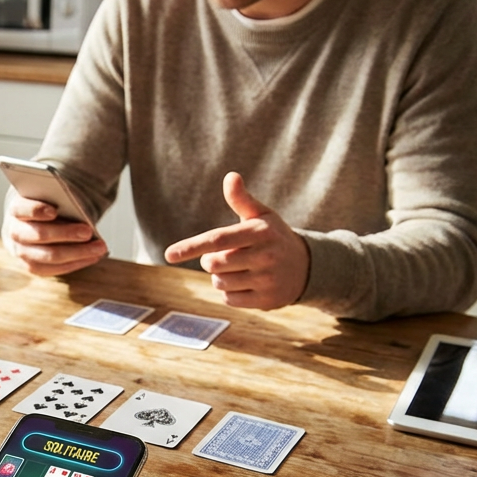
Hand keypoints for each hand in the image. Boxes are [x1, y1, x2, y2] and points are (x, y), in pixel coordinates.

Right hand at [2, 189, 108, 276]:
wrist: (29, 222)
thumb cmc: (45, 205)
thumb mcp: (49, 196)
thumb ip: (59, 199)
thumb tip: (80, 210)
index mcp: (16, 209)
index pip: (22, 209)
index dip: (36, 210)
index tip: (54, 211)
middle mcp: (14, 232)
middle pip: (39, 235)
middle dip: (66, 234)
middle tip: (88, 231)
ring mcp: (21, 252)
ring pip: (48, 256)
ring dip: (76, 253)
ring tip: (99, 248)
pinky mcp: (31, 266)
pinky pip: (53, 269)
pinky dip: (75, 264)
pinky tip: (92, 257)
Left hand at [164, 172, 310, 309]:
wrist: (306, 267)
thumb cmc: (273, 237)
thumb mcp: (261, 215)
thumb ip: (241, 199)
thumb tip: (230, 176)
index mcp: (260, 232)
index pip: (218, 240)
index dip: (191, 246)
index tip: (169, 255)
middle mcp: (265, 256)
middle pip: (214, 263)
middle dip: (210, 260)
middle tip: (224, 255)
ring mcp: (267, 280)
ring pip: (219, 282)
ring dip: (220, 276)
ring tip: (238, 268)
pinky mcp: (266, 301)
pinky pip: (229, 299)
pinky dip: (230, 292)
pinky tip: (246, 282)